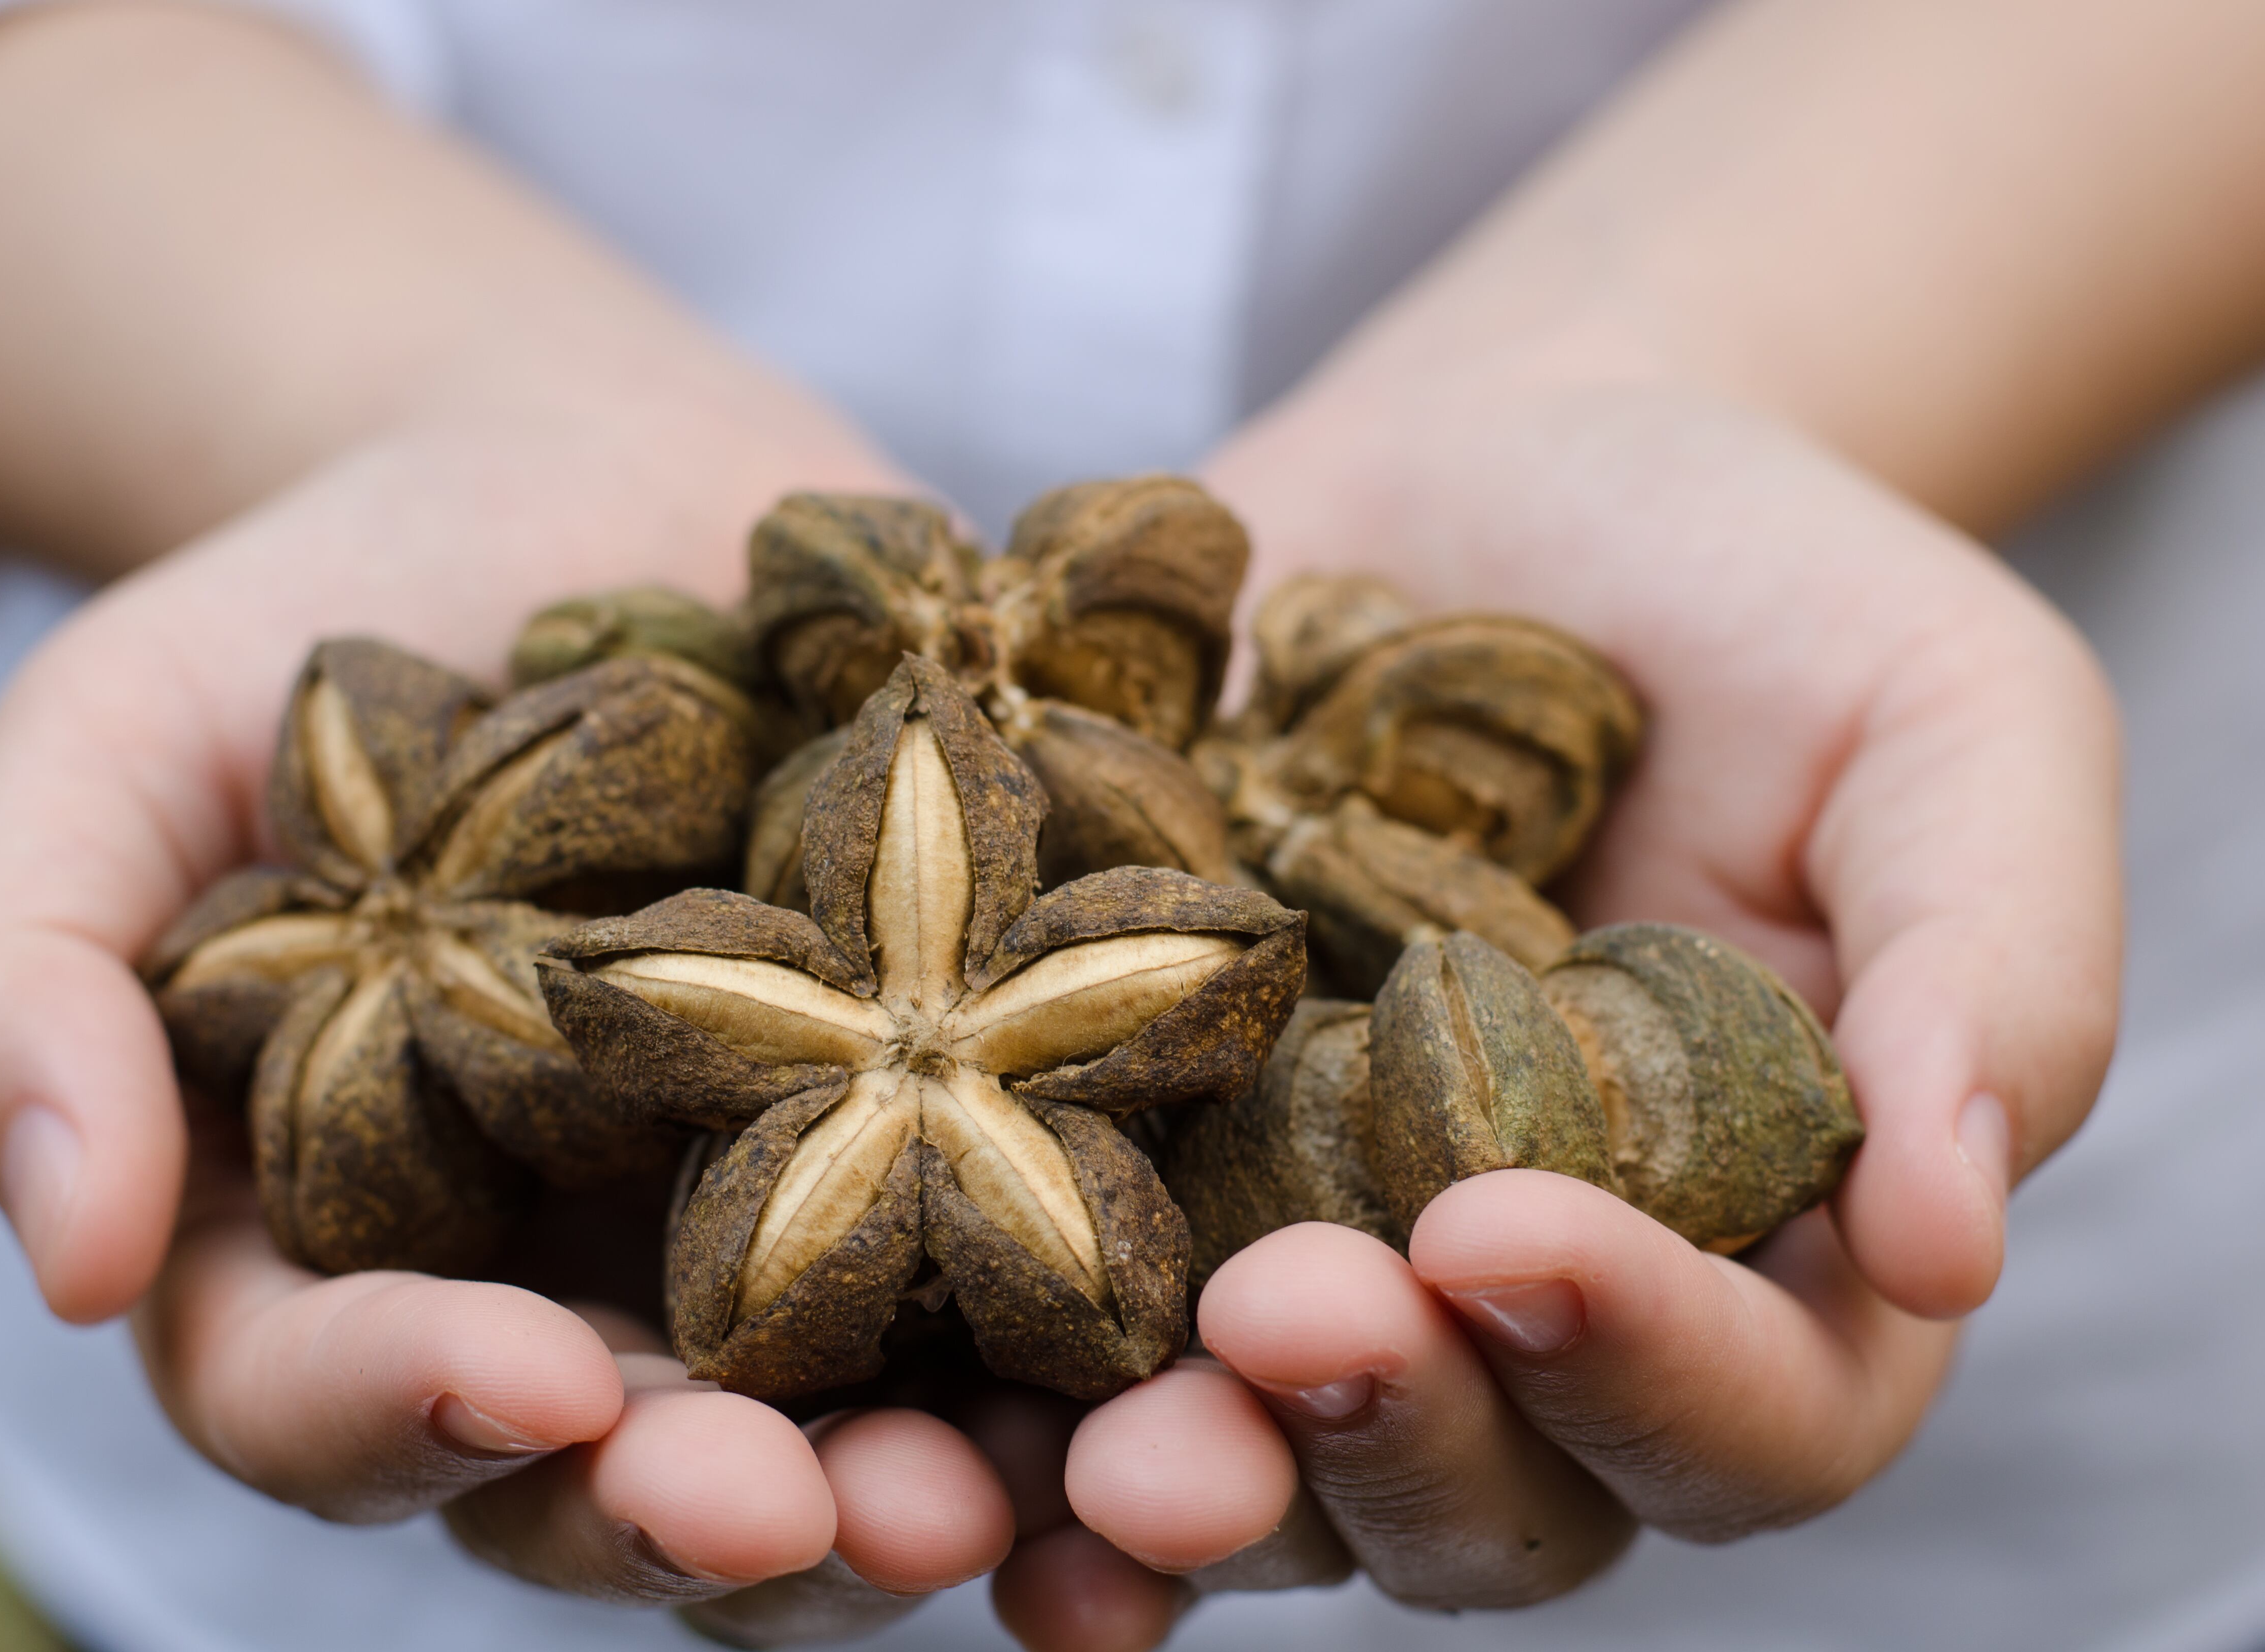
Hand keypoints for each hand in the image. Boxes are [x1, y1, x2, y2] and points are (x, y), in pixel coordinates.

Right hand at [0, 390, 1032, 1632]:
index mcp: (333, 1242)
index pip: (333, 1400)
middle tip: (796, 1516)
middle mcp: (553, 1282)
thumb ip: (12, 995)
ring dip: (911, 1490)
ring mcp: (763, 1219)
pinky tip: (1158, 1349)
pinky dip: (1081, 1336)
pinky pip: (1022, 1265)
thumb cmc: (304, 616)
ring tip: (988, 1492)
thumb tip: (60, 1258)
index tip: (518, 1383)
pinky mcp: (943, 1121)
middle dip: (698, 1517)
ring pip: (834, 1427)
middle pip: (611, 1474)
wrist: (564, 472)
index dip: (407, 1416)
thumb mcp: (102, 757)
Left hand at [1004, 359, 2119, 1639]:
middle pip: (1482, 1494)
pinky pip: (1045, 1339)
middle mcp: (1517, 1305)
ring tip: (1090, 1442)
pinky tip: (900, 1426)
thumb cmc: (1765, 590)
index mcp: (1756, 1246)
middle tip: (1284, 1324)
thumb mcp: (1950, 726)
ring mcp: (1301, 1246)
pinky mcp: (1116, 1156)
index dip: (1645, 1367)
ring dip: (1171, 1484)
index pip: (1747, 1412)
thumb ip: (1993, 977)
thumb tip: (1949, 1244)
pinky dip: (983, 1408)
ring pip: (1256, 1466)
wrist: (1501, 469)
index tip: (1513, 1229)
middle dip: (1384, 1439)